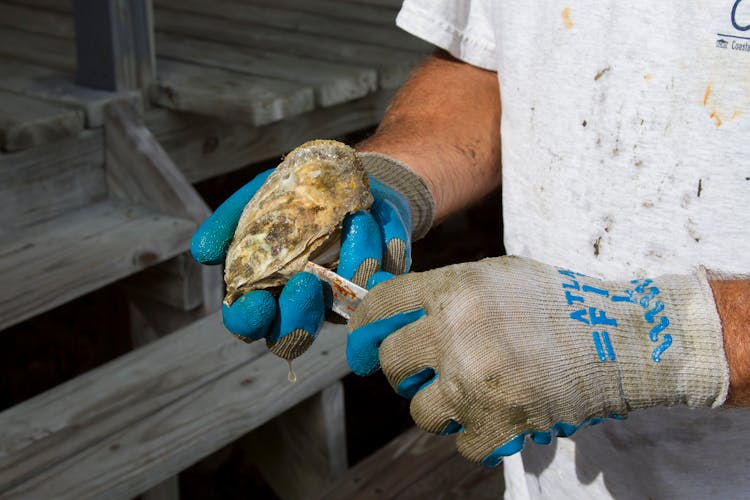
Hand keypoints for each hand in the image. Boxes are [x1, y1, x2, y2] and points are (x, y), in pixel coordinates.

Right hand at [191, 164, 412, 358]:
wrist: (352, 180)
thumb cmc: (293, 196)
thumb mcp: (255, 198)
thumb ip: (228, 223)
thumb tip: (202, 253)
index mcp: (265, 290)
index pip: (249, 322)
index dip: (249, 322)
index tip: (255, 303)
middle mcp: (302, 304)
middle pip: (293, 337)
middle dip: (297, 317)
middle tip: (304, 282)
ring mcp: (341, 300)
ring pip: (342, 316)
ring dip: (348, 275)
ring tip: (355, 227)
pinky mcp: (378, 287)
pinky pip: (382, 290)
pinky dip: (381, 264)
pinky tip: (377, 234)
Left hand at [347, 256, 728, 464]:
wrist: (618, 340)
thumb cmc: (557, 303)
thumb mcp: (497, 276)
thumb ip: (445, 290)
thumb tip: (392, 306)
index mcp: (454, 290)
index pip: (380, 306)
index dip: (363, 329)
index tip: (363, 347)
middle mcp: (454, 333)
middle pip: (393, 364)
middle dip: (402, 372)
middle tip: (424, 372)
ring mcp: (472, 381)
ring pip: (420, 410)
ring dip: (441, 406)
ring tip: (473, 392)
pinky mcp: (495, 422)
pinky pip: (458, 441)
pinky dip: (475, 433)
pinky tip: (498, 413)